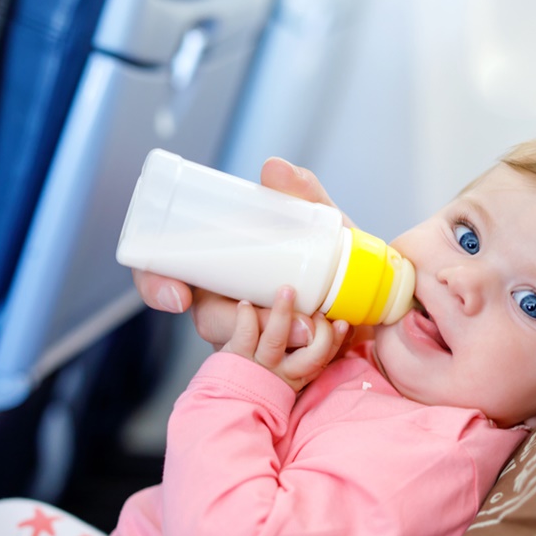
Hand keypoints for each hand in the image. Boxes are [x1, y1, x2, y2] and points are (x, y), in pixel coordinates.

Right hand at [131, 156, 351, 349]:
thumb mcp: (322, 222)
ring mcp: (255, 336)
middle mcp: (231, 303)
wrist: (378, 295)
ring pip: (242, 346)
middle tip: (262, 313)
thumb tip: (272, 168)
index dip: (156, 286)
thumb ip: (303, 194)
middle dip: (231, 322)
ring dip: (272, 338)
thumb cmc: (337, 255)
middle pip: (205, 318)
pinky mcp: (283, 361)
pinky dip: (304, 354)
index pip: (165, 275)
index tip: (178, 296)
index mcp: (223, 266)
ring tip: (310, 327)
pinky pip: (280, 367)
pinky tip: (324, 338)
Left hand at [222, 287, 349, 391]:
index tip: (342, 322)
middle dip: (322, 333)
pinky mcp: (236, 355)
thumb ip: (306, 332)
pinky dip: (246, 317)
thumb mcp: (285, 344)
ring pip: (275, 342)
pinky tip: (245, 304)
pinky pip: (245, 336)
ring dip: (282, 314)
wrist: (216, 348)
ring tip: (287, 290)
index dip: (337, 341)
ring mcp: (259, 365)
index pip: (325, 358)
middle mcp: (283, 371)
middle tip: (318, 310)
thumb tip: (330, 321)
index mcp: (299, 370)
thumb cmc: (254, 344)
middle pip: (312, 358)